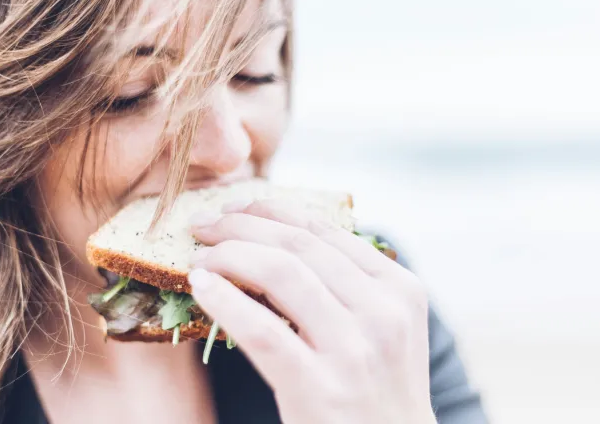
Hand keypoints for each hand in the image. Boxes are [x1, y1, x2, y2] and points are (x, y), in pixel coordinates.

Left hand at [188, 199, 436, 423]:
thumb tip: (274, 240)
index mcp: (399, 288)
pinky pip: (261, 330)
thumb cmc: (375, 391)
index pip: (324, 230)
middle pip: (298, 245)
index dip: (270, 210)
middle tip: (204, 227)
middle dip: (241, 226)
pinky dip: (224, 300)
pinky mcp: (320, 388)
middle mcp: (383, 312)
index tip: (234, 209)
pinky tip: (200, 287)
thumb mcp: (381, 329)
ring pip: (280, 273)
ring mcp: (354, 350)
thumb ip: (346, 285)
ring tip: (200, 257)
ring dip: (229, 255)